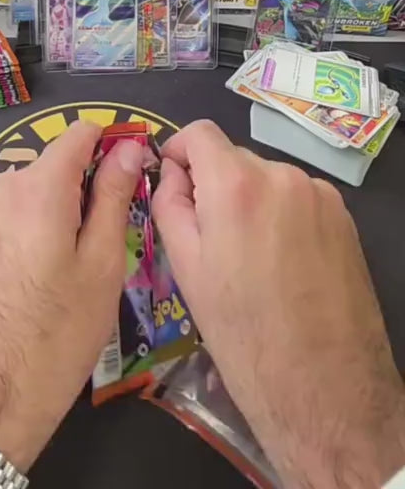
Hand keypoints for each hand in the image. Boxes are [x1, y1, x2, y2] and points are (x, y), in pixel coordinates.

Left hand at [0, 121, 142, 471]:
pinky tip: (55, 269)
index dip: (114, 143)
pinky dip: (42, 225)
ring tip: (90, 257)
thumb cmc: (59, 333)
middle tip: (119, 230)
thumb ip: (113, 196)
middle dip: (92, 181)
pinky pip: (17, 214)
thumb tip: (128, 147)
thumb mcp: (101, 264)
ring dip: (67, 206)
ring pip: (37, 189)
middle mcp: (3, 189)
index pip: (81, 134)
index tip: (138, 172)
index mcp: (38, 187)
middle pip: (58, 162)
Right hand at [153, 120, 404, 488]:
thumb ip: (170, 205)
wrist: (323, 383)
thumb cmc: (241, 332)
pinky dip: (283, 217)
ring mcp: (320, 195)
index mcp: (236, 185)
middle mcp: (282, 176)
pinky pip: (299, 200)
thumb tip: (171, 172)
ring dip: (251, 202)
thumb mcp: (187, 269)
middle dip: (215, 185)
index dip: (178, 151)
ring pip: (268, 180)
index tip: (172, 180)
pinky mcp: (345, 217)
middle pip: (234, 159)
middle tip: (208, 238)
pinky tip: (283, 264)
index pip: (200, 132)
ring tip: (249, 259)